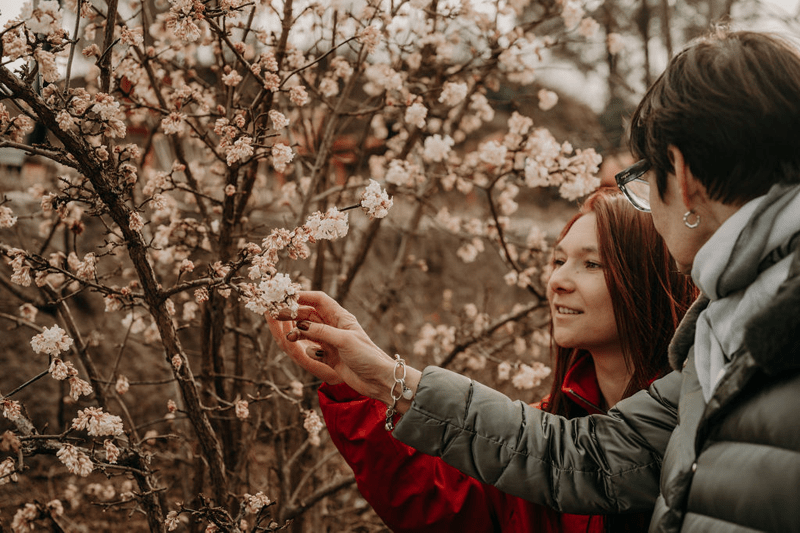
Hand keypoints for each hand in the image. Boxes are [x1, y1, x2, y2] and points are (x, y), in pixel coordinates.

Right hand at [273, 291, 419, 406]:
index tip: (286, 296)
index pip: (319, 300)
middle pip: (310, 315)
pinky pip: (312, 348)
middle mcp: (335, 327)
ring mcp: (331, 342)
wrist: (379, 380)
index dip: (303, 296)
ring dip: (297, 331)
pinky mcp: (329, 356)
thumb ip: (322, 332)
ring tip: (288, 336)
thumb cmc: (368, 356)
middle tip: (278, 315)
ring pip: (308, 331)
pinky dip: (305, 347)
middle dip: (294, 313)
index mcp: (342, 318)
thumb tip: (300, 325)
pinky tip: (304, 350)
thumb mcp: (344, 341)